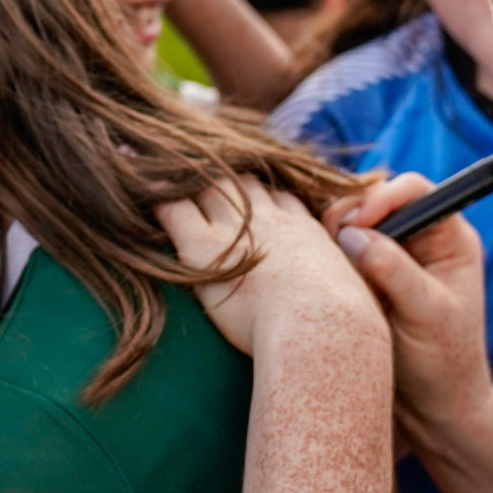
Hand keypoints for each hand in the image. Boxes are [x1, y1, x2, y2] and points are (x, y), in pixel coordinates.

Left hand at [155, 176, 382, 355]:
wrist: (326, 330)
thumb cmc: (345, 332)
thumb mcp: (356, 304)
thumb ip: (349, 300)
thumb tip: (358, 321)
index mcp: (306, 232)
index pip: (280, 197)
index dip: (262, 190)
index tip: (249, 186)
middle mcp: (271, 220)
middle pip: (240, 179)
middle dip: (219, 167)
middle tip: (194, 160)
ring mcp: (237, 227)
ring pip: (205, 182)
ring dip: (184, 173)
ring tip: (157, 164)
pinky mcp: (203, 246)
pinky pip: (171, 208)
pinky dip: (152, 195)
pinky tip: (133, 189)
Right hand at [327, 175, 492, 437]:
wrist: (435, 409)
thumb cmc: (444, 364)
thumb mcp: (426, 315)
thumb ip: (394, 271)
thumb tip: (353, 236)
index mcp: (450, 239)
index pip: (416, 191)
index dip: (382, 197)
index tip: (356, 224)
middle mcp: (421, 241)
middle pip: (377, 201)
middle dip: (350, 217)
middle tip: (331, 245)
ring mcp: (392, 259)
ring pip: (354, 226)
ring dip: (334, 240)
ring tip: (325, 268)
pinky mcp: (368, 279)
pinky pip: (341, 254)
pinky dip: (327, 260)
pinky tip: (320, 281)